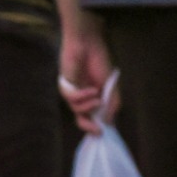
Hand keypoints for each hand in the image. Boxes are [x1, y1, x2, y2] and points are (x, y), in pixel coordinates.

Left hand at [57, 11, 115, 134]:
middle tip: (98, 131)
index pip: (94, 116)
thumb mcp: (111, 84)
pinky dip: (83, 96)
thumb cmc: (100, 61)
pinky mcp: (65, 87)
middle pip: (82, 118)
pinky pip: (72, 99)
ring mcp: (73, 93)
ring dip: (88, 106)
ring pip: (77, 110)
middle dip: (88, 126)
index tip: (105, 133)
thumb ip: (112, 102)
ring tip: (98, 96)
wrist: (88, 44)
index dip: (98, 125)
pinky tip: (91, 90)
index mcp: (94, 96)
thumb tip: (109, 122)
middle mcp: (82, 97)